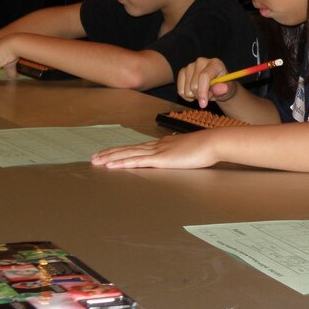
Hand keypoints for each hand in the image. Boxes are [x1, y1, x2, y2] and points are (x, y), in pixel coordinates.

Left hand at [91, 131, 220, 169]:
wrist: (213, 142)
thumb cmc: (206, 147)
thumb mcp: (190, 149)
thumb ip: (181, 151)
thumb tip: (178, 153)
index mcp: (163, 144)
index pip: (137, 147)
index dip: (122, 150)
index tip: (110, 153)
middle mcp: (157, 146)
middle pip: (128, 149)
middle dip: (110, 153)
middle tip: (95, 157)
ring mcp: (158, 151)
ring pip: (129, 154)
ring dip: (112, 158)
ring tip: (97, 162)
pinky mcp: (161, 159)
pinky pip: (138, 161)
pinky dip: (124, 163)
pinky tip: (113, 166)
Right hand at [177, 57, 234, 107]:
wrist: (218, 86)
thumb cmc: (223, 87)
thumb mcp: (227, 90)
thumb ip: (223, 90)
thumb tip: (221, 89)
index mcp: (215, 63)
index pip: (204, 76)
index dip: (202, 91)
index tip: (203, 104)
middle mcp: (201, 61)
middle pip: (194, 85)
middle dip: (200, 96)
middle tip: (209, 96)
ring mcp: (190, 66)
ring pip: (186, 89)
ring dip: (194, 96)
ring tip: (203, 93)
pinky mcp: (183, 71)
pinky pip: (180, 90)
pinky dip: (186, 97)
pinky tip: (194, 94)